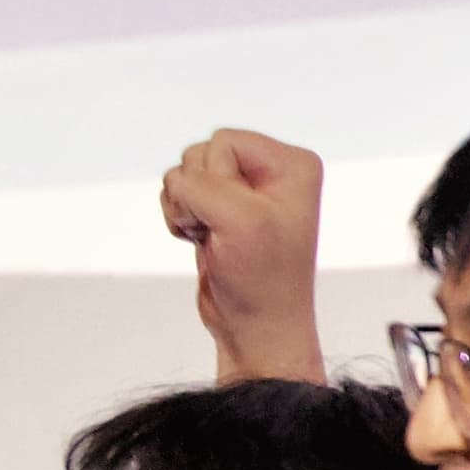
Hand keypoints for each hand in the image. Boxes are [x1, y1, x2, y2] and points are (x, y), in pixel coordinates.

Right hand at [159, 129, 327, 383]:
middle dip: (197, 195)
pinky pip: (179, 195)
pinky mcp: (218, 213)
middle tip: (220, 230)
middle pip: (201, 155)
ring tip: (212, 238)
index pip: (224, 141)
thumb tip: (178, 184)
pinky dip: (180, 219)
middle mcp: (269, 173)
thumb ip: (201, 185)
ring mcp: (242, 194)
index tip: (235, 218)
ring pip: (185, 175)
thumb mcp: (240, 219)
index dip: (216, 179)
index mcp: (291, 164)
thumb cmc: (262, 280)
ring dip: (185, 209)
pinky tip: (202, 241)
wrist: (255, 328)